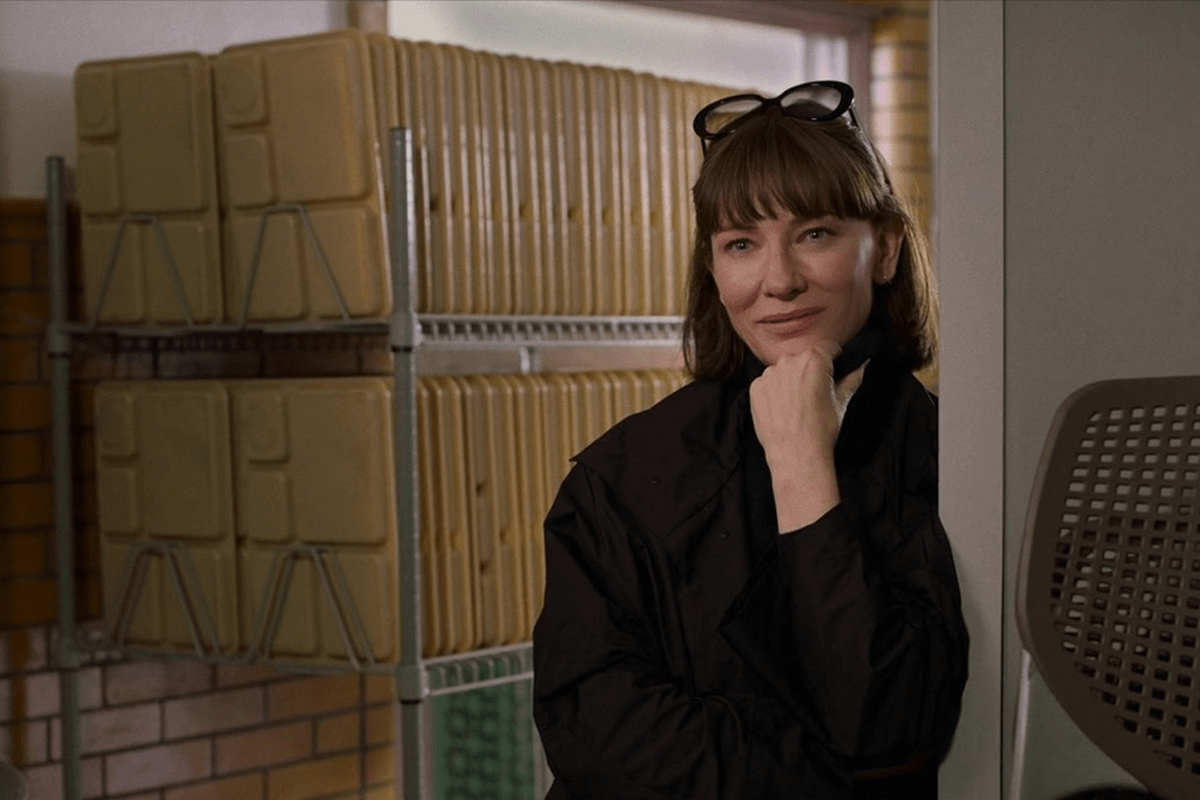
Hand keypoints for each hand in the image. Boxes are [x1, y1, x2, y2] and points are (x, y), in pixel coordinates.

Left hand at [749, 341, 865, 531]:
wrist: (796, 454)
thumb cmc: (822, 429)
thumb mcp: (842, 401)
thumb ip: (853, 377)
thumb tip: (863, 364)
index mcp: (814, 359)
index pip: (828, 347)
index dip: (834, 360)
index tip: (833, 372)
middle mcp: (788, 361)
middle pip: (803, 359)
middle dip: (810, 371)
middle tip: (815, 394)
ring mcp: (769, 374)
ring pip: (784, 370)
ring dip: (790, 381)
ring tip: (796, 405)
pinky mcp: (755, 388)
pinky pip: (768, 383)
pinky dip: (774, 392)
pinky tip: (782, 409)